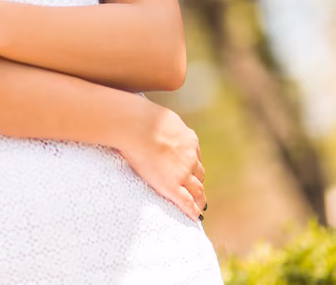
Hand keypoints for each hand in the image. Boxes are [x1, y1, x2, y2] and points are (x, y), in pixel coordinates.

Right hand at [116, 95, 206, 222]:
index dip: (193, 166)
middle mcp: (190, 157)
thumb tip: (161, 123)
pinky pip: (187, 203)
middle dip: (197, 182)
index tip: (192, 172)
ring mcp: (183, 172)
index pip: (196, 157)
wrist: (135, 126)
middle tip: (196, 191)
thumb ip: (167, 125)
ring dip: (199, 198)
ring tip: (200, 206)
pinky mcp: (173, 186)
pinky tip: (194, 217)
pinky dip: (192, 211)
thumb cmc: (142, 117)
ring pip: (197, 189)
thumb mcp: (162, 118)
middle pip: (199, 174)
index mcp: (189, 139)